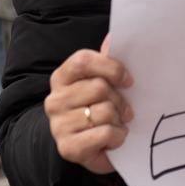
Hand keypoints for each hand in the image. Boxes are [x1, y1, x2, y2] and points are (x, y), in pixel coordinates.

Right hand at [47, 38, 133, 174]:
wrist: (85, 147)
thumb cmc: (97, 109)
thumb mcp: (102, 83)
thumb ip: (107, 62)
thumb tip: (112, 37)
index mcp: (61, 78)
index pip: (83, 61)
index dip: (111, 68)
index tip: (129, 81)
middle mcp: (55, 100)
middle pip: (99, 88)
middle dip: (120, 100)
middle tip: (124, 110)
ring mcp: (58, 125)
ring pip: (104, 112)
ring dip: (120, 120)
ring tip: (117, 124)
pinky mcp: (68, 147)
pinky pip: (105, 133)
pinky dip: (118, 136)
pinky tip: (114, 138)